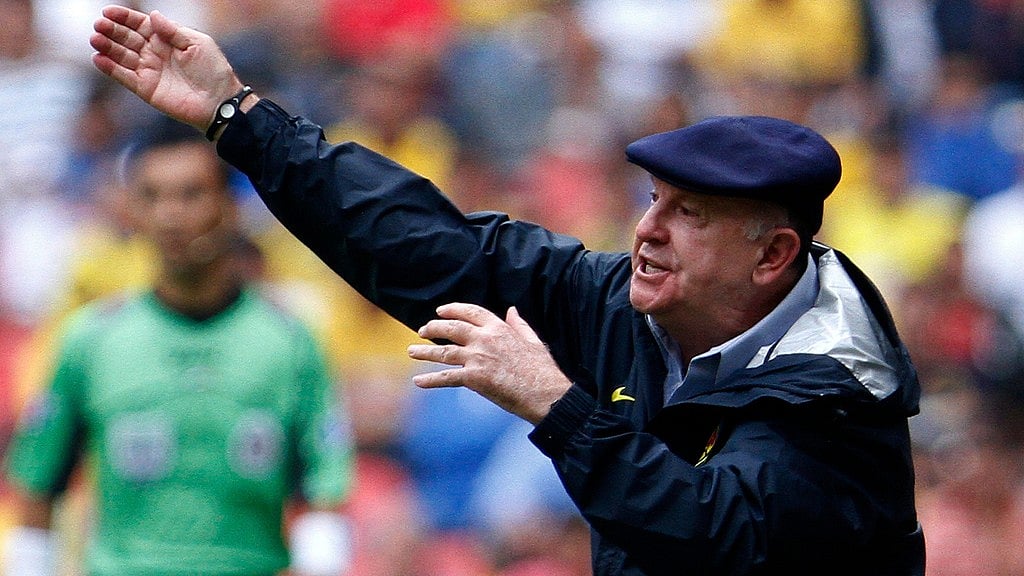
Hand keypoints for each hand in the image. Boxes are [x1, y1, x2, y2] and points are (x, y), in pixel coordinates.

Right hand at [90, 5, 243, 131]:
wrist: (220, 102)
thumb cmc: (214, 71)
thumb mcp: (197, 43)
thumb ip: (173, 31)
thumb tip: (153, 15)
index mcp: (166, 39)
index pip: (139, 24)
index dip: (124, 18)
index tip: (108, 11)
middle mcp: (154, 53)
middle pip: (127, 38)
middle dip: (112, 31)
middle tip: (99, 25)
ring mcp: (149, 71)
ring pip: (122, 56)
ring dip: (107, 47)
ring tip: (95, 39)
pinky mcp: (146, 89)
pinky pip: (124, 77)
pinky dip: (111, 68)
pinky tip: (98, 58)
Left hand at [409, 304, 571, 423]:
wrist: (544, 392)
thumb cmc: (542, 369)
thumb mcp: (532, 340)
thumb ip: (519, 324)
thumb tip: (512, 310)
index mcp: (499, 328)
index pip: (470, 312)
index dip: (452, 310)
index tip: (440, 311)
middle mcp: (485, 339)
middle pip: (451, 328)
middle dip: (434, 328)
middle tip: (422, 330)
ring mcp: (478, 358)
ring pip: (444, 352)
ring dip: (425, 352)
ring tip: (411, 351)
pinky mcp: (474, 378)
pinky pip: (446, 378)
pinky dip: (430, 380)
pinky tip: (418, 381)